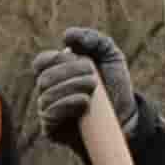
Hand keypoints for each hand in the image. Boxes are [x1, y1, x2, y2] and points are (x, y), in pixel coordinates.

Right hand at [26, 29, 137, 159]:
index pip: (40, 62)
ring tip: (93, 88)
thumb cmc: (114, 84)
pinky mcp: (50, 129)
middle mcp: (47, 91)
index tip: (74, 57)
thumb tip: (67, 35)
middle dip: (70, 73)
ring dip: (73, 87)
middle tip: (93, 76)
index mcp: (57, 72)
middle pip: (44, 78)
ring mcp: (47, 110)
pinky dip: (67, 104)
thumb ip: (93, 39)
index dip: (53, 58)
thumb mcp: (110, 55)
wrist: (124, 114)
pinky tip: (84, 102)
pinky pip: (49, 114)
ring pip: (46, 95)